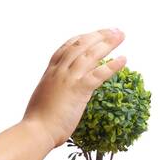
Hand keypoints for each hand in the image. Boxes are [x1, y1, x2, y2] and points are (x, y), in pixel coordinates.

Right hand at [23, 28, 127, 148]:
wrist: (37, 129)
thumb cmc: (39, 119)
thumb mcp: (44, 97)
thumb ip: (54, 89)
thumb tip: (59, 92)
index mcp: (50, 72)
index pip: (65, 48)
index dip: (80, 39)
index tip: (92, 34)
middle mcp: (59, 71)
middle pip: (80, 46)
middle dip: (98, 35)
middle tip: (114, 30)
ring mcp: (68, 79)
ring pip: (90, 55)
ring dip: (107, 43)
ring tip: (120, 36)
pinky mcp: (79, 90)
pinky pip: (98, 74)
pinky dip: (112, 65)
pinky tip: (123, 59)